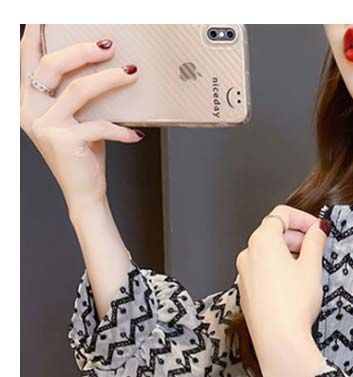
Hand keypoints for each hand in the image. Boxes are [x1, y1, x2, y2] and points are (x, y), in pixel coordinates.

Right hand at [20, 25, 142, 215]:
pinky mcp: (65, 141)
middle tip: (109, 45)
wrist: (84, 193)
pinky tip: (135, 135)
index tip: (43, 15)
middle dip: (82, 50)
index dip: (34, 34)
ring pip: (78, 90)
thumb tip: (102, 62)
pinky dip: (121, 130)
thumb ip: (77, 93)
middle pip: (51, 65)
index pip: (27, 58)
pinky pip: (99, 126)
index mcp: (28, 100)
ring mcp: (45, 126)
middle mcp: (30, 110)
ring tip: (132, 73)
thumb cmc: (83, 154)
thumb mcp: (77, 118)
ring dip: (109, 79)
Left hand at [236, 205, 328, 376]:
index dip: (303, 218)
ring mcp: (244, 274)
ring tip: (308, 269)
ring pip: (267, 253)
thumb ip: (315, 242)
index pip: (281, 215)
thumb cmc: (292, 305)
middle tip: (317, 247)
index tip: (318, 228)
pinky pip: (262, 272)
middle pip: (273, 233)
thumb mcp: (311, 267)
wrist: (278, 340)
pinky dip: (278, 270)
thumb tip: (317, 230)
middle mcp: (248, 254)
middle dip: (296, 236)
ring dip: (287, 254)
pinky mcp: (247, 292)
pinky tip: (294, 286)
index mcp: (262, 241)